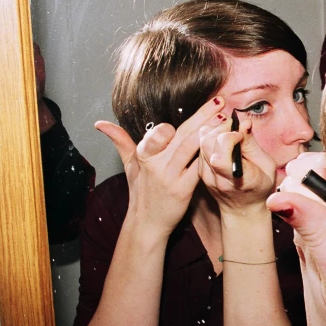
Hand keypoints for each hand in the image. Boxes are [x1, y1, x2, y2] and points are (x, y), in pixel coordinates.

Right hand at [94, 97, 224, 236]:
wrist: (147, 224)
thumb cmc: (141, 192)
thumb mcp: (129, 166)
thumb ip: (120, 141)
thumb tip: (101, 124)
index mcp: (143, 155)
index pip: (159, 132)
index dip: (175, 123)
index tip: (187, 111)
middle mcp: (155, 164)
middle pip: (181, 135)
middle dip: (201, 115)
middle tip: (219, 101)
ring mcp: (170, 177)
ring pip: (191, 148)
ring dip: (209, 131)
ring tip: (224, 118)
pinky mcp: (183, 190)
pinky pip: (199, 168)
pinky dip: (210, 156)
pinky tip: (223, 146)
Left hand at [198, 116, 276, 214]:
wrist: (243, 208)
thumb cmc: (260, 187)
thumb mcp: (267, 167)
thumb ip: (253, 145)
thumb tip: (244, 123)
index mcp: (236, 180)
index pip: (220, 156)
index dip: (230, 137)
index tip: (242, 135)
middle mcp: (216, 178)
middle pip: (206, 143)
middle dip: (221, 128)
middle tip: (234, 128)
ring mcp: (205, 175)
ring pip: (201, 141)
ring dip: (214, 130)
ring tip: (229, 132)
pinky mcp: (200, 171)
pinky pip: (199, 146)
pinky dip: (210, 137)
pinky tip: (223, 140)